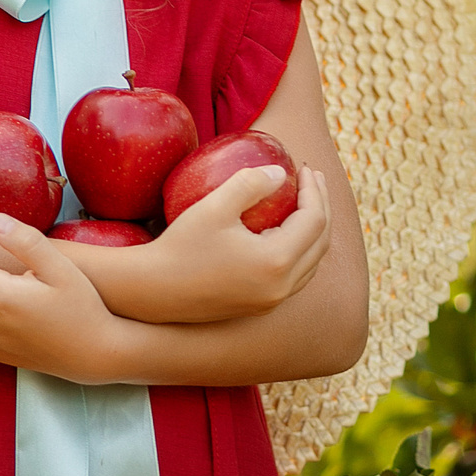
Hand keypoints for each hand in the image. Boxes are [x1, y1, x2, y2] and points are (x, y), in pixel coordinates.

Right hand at [120, 164, 333, 323]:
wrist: (154, 292)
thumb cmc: (180, 246)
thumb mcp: (214, 206)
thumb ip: (250, 183)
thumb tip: (281, 173)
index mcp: (276, 262)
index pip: (313, 220)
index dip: (313, 190)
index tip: (304, 167)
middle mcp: (281, 287)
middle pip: (320, 243)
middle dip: (321, 207)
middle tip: (313, 180)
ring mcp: (272, 301)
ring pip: (311, 263)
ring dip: (314, 231)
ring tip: (306, 203)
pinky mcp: (260, 307)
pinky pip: (296, 276)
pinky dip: (300, 251)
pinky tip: (285, 233)